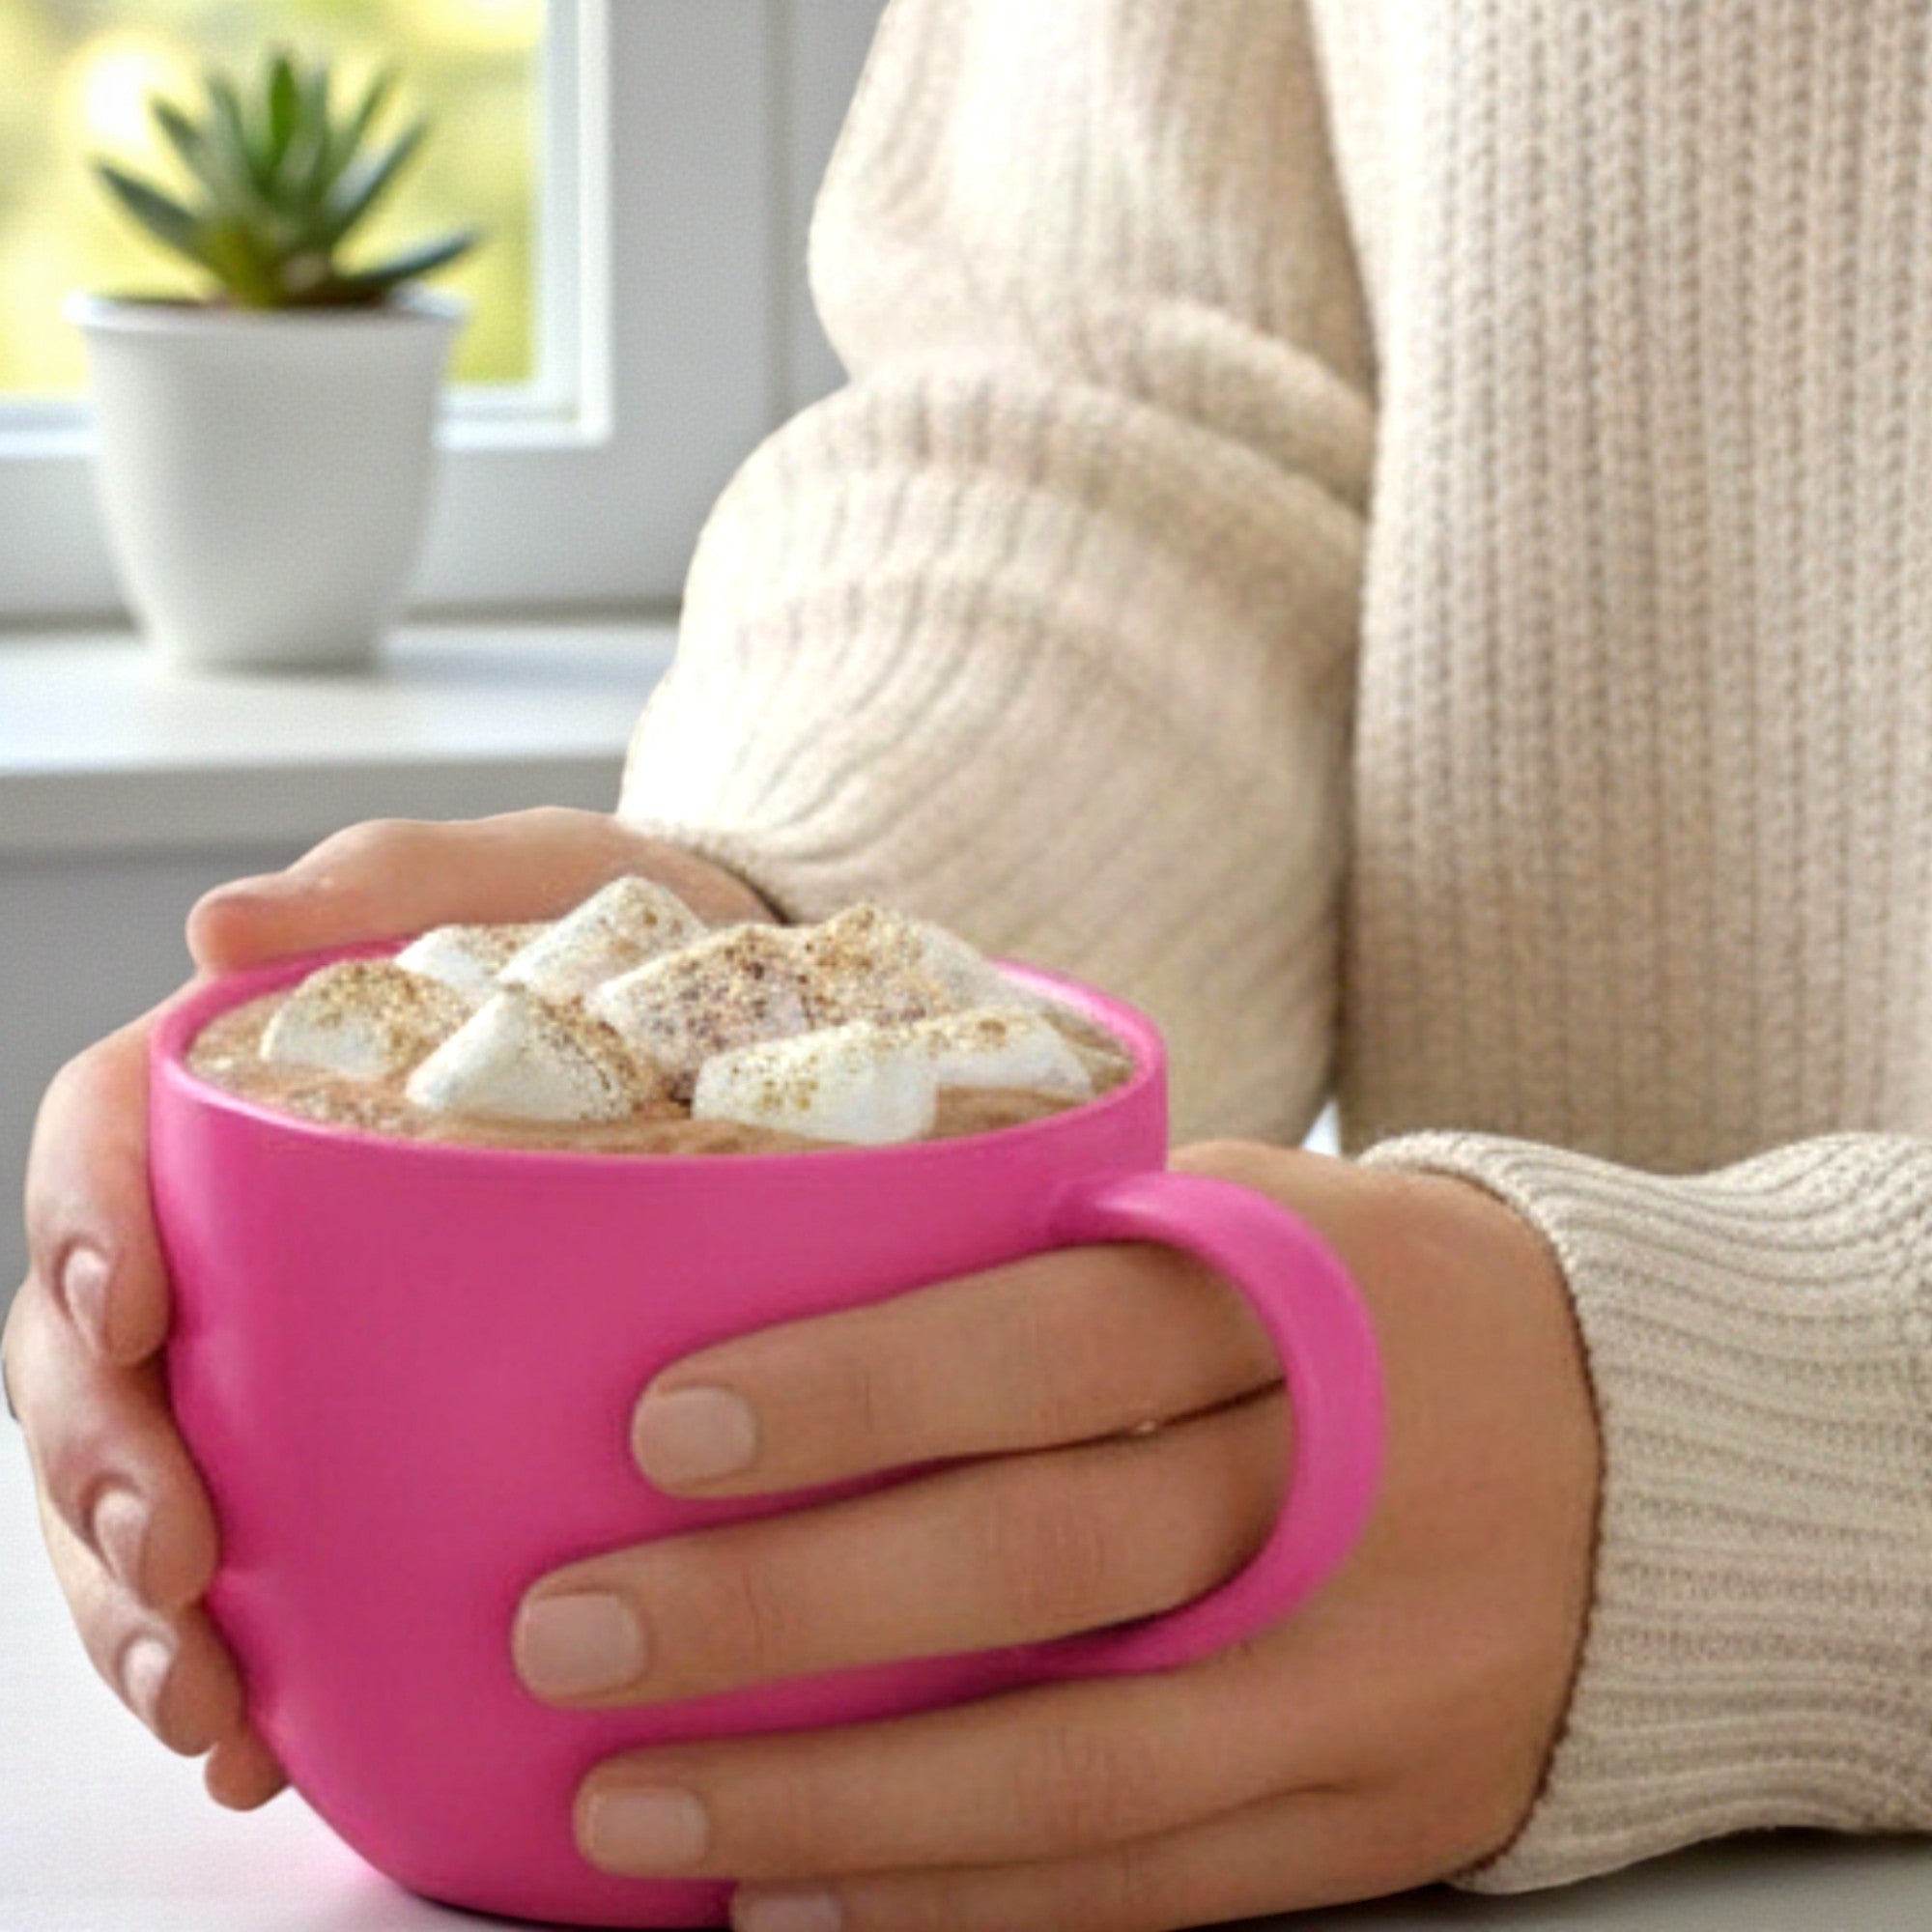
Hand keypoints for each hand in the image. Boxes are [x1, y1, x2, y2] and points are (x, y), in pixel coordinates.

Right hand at [2, 808, 773, 1811]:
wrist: (748, 1030)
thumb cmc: (627, 941)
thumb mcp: (535, 877)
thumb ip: (396, 879)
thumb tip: (218, 922)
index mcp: (244, 1079)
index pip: (102, 1142)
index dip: (80, 1227)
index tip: (126, 1315)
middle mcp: (242, 1220)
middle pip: (90, 1346)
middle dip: (100, 1468)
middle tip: (174, 1566)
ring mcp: (293, 1334)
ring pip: (146, 1473)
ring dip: (141, 1603)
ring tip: (204, 1705)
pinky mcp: (368, 1422)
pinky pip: (268, 1545)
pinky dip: (246, 1650)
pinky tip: (262, 1742)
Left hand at [512, 1140, 1600, 1930]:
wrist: (1646, 1447)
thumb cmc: (1387, 1300)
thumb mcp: (1264, 1214)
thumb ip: (1069, 1240)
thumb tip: (796, 1254)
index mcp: (1300, 1302)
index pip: (1061, 1342)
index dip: (862, 1388)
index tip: (662, 1426)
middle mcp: (1337, 1491)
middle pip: (1044, 1568)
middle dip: (789, 1615)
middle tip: (578, 1632)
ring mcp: (1365, 1674)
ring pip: (1078, 1771)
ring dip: (834, 1807)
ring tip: (631, 1807)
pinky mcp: (1382, 1809)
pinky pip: (1152, 1886)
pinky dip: (961, 1905)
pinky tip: (802, 1898)